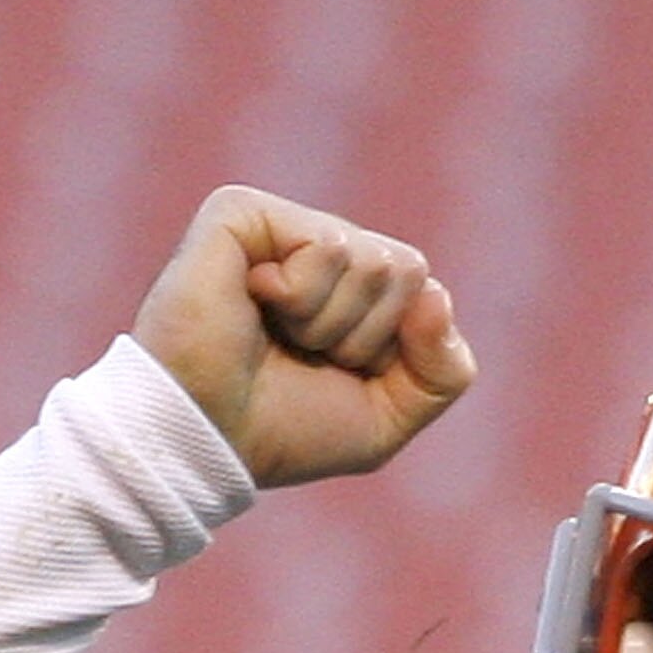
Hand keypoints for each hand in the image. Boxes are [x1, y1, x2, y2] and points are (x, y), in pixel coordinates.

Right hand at [132, 185, 474, 487]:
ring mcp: (280, 226)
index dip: (391, 352)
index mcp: (350, 291)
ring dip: (328, 323)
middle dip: (363, 336)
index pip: (424, 292)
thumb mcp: (388, 419)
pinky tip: (252, 304)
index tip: (334, 375)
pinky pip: (328, 243)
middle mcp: (317, 250)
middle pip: (406, 270)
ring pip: (372, 259)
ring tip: (273, 335)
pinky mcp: (243, 211)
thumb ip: (443, 371)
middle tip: (300, 355)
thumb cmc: (285, 433)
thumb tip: (437, 293)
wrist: (209, 440)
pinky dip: (300, 297)